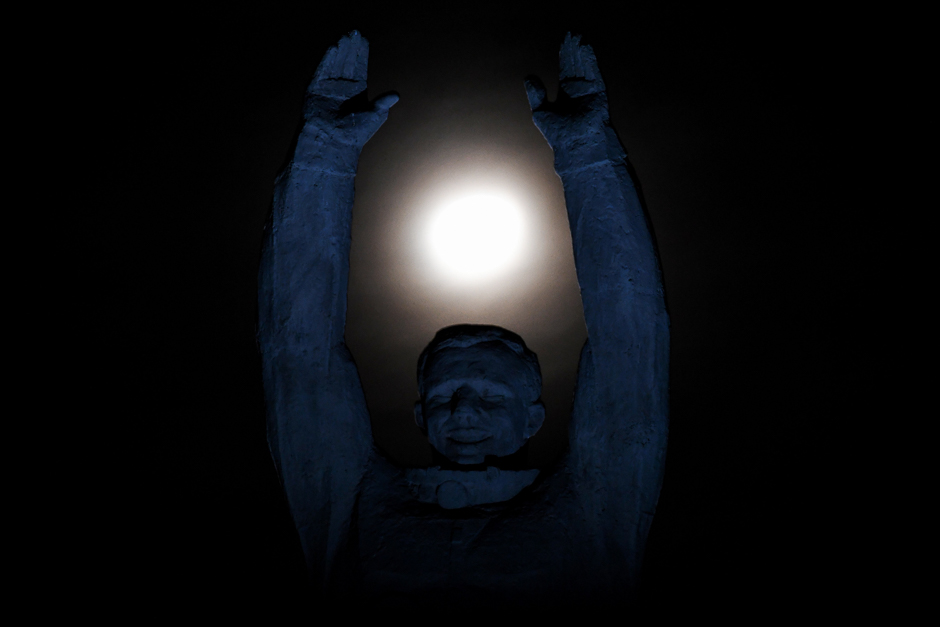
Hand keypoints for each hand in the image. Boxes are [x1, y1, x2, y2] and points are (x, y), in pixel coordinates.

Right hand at [303, 31, 398, 149]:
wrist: (335, 142)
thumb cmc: (356, 134)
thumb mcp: (374, 116)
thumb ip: (382, 103)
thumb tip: (395, 95)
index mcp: (356, 93)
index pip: (359, 68)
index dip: (361, 54)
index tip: (363, 40)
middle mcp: (342, 88)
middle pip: (347, 62)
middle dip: (350, 48)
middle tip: (354, 32)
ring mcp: (328, 88)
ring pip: (335, 64)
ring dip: (340, 50)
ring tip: (345, 37)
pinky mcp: (315, 90)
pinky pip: (321, 71)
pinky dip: (326, 60)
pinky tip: (333, 48)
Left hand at [525, 33, 608, 153]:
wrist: (575, 145)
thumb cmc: (557, 135)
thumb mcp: (540, 111)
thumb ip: (536, 94)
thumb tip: (529, 78)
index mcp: (566, 96)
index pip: (566, 70)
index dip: (565, 56)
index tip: (564, 42)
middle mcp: (579, 92)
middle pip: (576, 65)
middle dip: (573, 50)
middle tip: (572, 33)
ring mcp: (589, 92)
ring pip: (585, 66)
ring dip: (581, 51)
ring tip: (578, 36)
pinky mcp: (598, 93)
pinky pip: (594, 72)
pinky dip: (590, 60)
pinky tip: (586, 47)